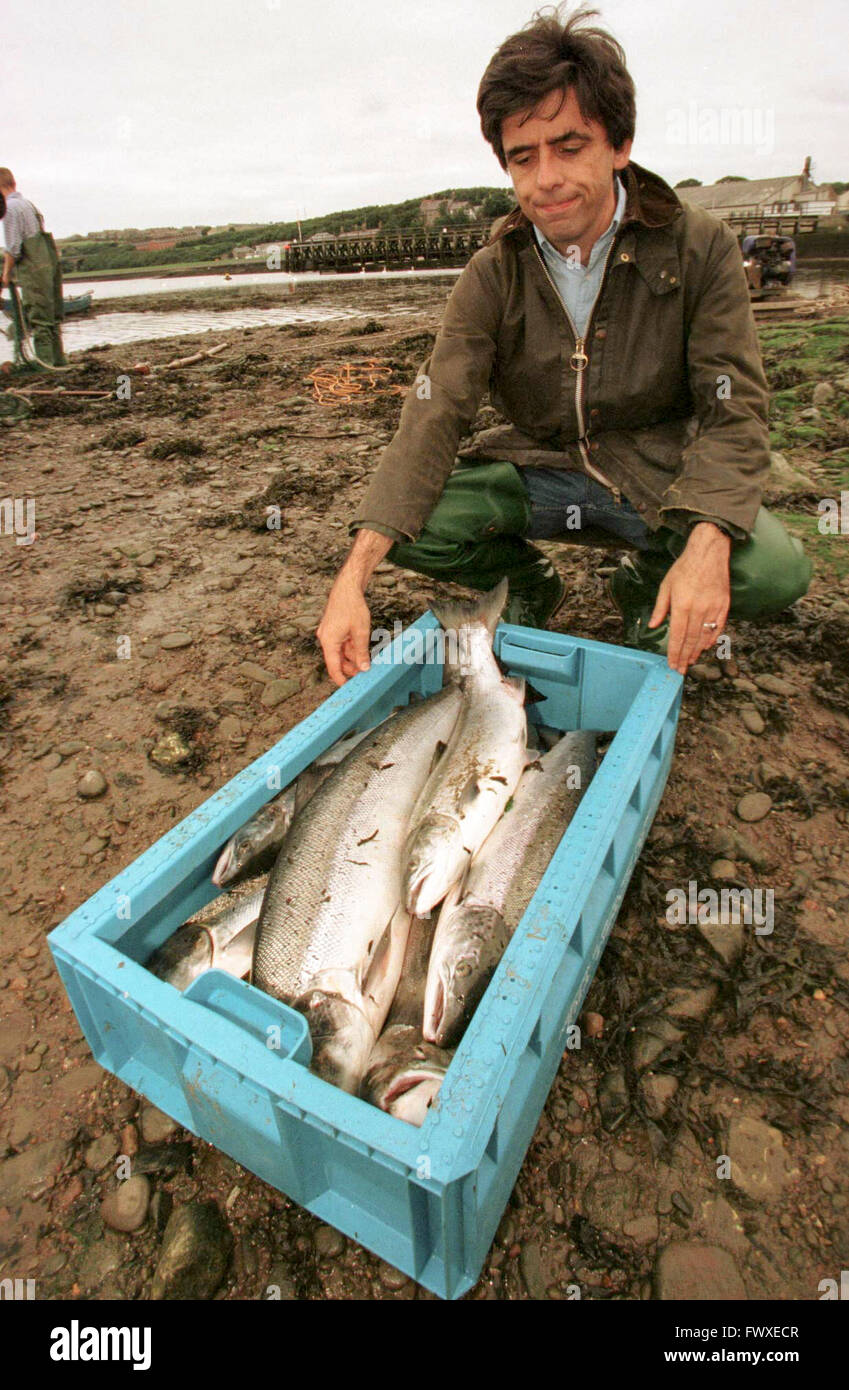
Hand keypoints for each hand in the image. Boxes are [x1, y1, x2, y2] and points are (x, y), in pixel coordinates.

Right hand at [316, 574, 372, 685]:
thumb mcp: (360, 632)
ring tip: (366, 662)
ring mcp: (328, 634)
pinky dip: (350, 648)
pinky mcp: (333, 629)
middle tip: (364, 674)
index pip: (333, 667)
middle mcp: (325, 639)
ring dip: (352, 658)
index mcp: (329, 641)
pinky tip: (361, 651)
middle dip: (350, 668)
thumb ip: (361, 652)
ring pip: (340, 652)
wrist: (347, 588)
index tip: (348, 688)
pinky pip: (341, 644)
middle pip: (336, 660)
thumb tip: (363, 668)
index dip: (340, 679)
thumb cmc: (352, 607)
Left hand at [648, 523, 730, 673]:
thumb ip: (660, 608)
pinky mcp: (724, 604)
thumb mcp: (666, 585)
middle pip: (691, 640)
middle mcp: (698, 609)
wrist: (708, 552)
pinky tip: (706, 646)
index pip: (677, 635)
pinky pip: (718, 627)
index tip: (672, 664)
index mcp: (682, 605)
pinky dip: (712, 638)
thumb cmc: (684, 568)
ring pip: (705, 636)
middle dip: (684, 657)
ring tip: (690, 661)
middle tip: (680, 669)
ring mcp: (713, 607)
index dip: (674, 652)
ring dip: (697, 651)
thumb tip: (653, 626)